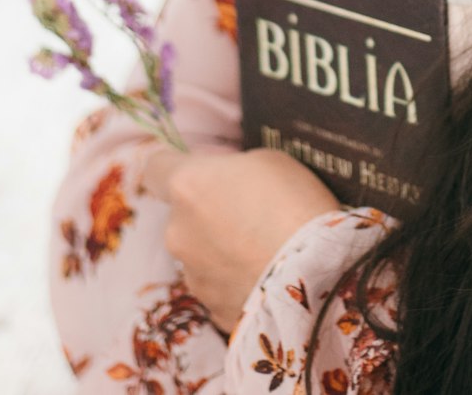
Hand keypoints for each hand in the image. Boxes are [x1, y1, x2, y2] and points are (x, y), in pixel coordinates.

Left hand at [140, 145, 341, 332]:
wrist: (316, 276)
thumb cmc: (294, 204)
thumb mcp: (266, 161)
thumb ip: (230, 170)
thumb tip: (221, 184)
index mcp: (187, 187)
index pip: (156, 167)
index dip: (174, 164)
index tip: (195, 168)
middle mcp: (177, 232)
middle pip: (182, 215)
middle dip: (207, 213)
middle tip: (250, 213)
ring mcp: (191, 276)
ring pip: (199, 254)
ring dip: (220, 249)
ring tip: (264, 250)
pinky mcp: (210, 310)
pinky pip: (218, 286)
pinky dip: (235, 280)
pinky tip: (267, 277)